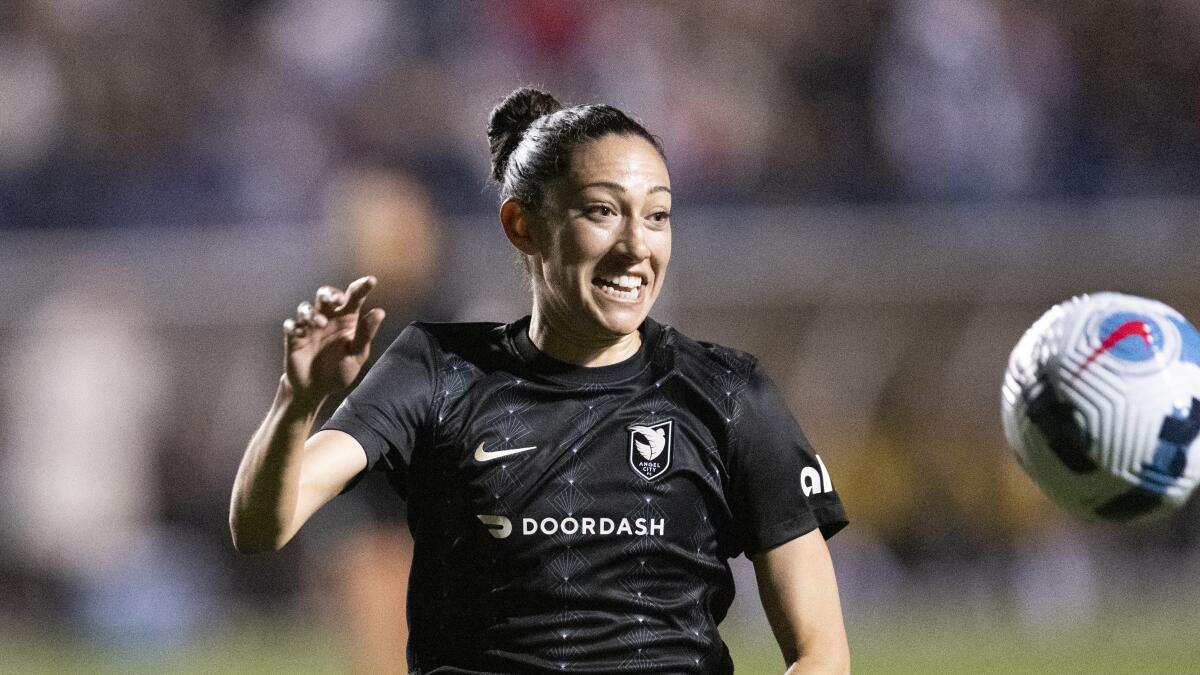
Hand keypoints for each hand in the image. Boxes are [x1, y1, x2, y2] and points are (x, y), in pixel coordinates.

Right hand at [282, 276, 384, 406]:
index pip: (354, 297)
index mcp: (347, 319)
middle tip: (335, 300)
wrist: (317, 389)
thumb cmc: (340, 370)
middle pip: (326, 294)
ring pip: (306, 307)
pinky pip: (290, 325)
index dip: (361, 287)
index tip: (371, 280)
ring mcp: (309, 326)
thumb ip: (365, 334)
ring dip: (312, 312)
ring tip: (320, 323)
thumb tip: (380, 312)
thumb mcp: (357, 354)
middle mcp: (328, 317)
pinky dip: (294, 326)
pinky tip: (300, 333)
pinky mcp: (294, 337)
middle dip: (329, 293)